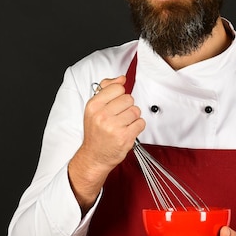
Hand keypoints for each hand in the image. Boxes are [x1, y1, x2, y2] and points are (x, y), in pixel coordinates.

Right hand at [68, 75, 144, 209]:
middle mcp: (102, 115)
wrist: (94, 156)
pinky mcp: (125, 137)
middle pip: (129, 99)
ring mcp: (113, 127)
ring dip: (133, 118)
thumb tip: (121, 78)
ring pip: (136, 111)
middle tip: (119, 117)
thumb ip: (107, 90)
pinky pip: (141, 123)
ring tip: (123, 124)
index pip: (117, 88)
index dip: (120, 95)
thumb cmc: (96, 132)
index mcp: (93, 106)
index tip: (115, 103)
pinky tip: (128, 131)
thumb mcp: (94, 108)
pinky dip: (137, 127)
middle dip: (127, 107)